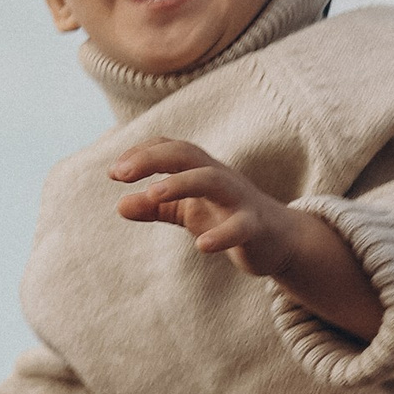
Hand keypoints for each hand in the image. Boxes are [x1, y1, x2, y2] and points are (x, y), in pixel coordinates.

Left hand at [111, 139, 385, 342]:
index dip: (141, 154)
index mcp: (201, 170)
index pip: (169, 148)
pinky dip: (221, 235)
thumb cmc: (226, 217)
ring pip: (210, 180)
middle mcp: (219, 177)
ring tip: (152, 194)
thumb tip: (119, 206)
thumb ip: (154, 208)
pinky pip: (239, 227)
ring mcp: (239, 200)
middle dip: (152, 158)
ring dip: (180, 183)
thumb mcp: (187, 212)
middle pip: (186, 154)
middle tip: (120, 174)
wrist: (280, 240)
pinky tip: (201, 245)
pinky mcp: (255, 227)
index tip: (114, 173)